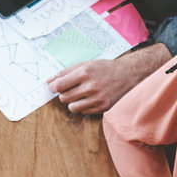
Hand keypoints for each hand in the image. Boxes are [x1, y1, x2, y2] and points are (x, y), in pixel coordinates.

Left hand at [49, 44, 168, 114]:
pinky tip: (90, 98)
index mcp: (85, 73)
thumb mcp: (85, 65)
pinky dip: (84, 106)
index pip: (59, 85)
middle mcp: (91, 86)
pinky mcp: (103, 108)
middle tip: (71, 89)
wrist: (128, 75)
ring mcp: (97, 99)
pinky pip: (84, 112)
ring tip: (80, 95)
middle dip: (64, 94)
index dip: (53, 87)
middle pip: (64, 98)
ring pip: (72, 107)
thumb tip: (48, 81)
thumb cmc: (105, 68)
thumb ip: (66, 72)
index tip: (54, 87)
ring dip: (73, 102)